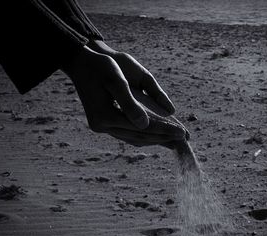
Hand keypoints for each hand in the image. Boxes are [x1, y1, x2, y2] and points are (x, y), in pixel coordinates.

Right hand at [62, 46, 186, 147]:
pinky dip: (145, 137)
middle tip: (184, 140)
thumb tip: (145, 124)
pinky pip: (128, 135)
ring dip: (155, 140)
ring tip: (174, 142)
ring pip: (134, 139)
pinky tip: (158, 137)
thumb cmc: (101, 66)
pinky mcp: (105, 124)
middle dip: (163, 138)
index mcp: (104, 116)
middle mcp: (102, 126)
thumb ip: (129, 102)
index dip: (163, 130)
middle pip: (139, 137)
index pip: (141, 128)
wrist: (82, 62)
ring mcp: (102, 127)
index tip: (182, 133)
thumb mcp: (116, 79)